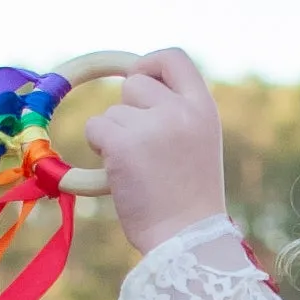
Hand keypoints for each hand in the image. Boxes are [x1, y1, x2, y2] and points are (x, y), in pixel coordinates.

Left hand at [87, 48, 227, 251]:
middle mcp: (180, 111)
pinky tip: (120, 173)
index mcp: (203, 109)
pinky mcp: (123, 144)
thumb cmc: (190, 201)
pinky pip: (96, 127)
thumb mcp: (199, 144)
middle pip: (135, 83)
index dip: (150, 64)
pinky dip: (100, 148)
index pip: (174, 58)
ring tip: (138, 169)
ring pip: (112, 111)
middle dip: (129, 110)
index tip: (140, 80)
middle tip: (141, 147)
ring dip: (115, 136)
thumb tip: (134, 85)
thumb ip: (177, 114)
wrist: (188, 241)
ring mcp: (152, 126)